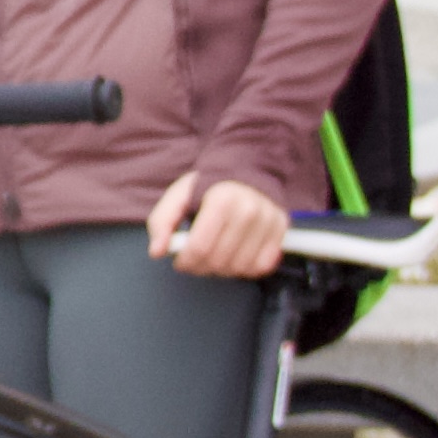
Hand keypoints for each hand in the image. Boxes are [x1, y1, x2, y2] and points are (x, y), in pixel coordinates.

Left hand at [148, 170, 289, 277]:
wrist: (246, 168)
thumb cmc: (208, 186)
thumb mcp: (178, 196)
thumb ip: (162, 222)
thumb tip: (157, 251)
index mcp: (222, 200)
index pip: (200, 248)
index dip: (185, 261)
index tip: (180, 260)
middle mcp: (249, 210)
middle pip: (219, 261)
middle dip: (200, 267)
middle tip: (194, 260)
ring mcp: (268, 220)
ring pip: (240, 268)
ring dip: (222, 270)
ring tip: (214, 256)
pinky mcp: (281, 229)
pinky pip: (262, 266)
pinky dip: (245, 268)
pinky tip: (234, 256)